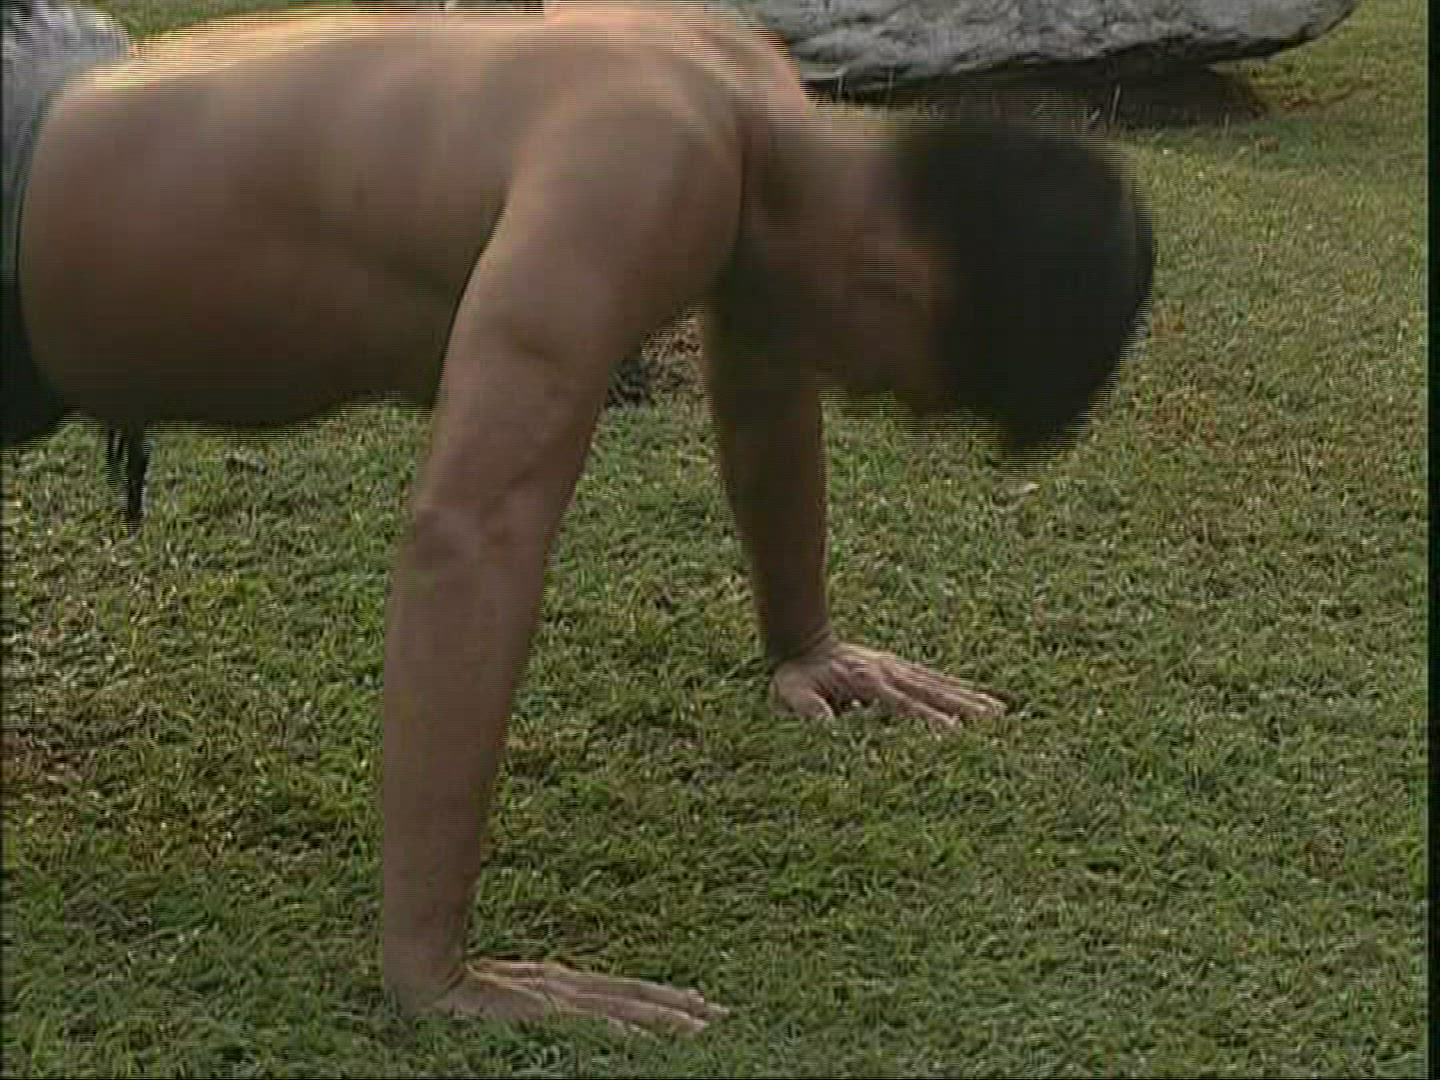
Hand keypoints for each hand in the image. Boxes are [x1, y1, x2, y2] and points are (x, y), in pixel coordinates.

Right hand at [424, 959, 726, 1033]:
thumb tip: (571, 1015)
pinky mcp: (540, 1013)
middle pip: (637, 998)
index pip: (628, 991)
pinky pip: (590, 1025)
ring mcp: (556, 1000)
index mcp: (564, 984)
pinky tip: (646, 1039)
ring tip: (704, 1029)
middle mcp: (569, 989)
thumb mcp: (514, 997)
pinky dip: (621, 1031)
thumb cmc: (461, 991)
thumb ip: (544, 1004)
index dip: (666, 998)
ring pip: (625, 1010)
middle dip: (682, 1009)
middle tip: (724, 1016)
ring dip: (666, 1021)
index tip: (703, 1004)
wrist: (427, 977)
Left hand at [770, 640, 1006, 733]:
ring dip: (970, 699)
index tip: (955, 734)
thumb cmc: (795, 677)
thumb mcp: (792, 696)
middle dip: (965, 709)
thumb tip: (829, 727)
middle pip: (932, 693)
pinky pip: (935, 680)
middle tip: (998, 725)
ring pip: (940, 686)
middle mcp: (888, 674)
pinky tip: (981, 698)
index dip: (928, 719)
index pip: (903, 705)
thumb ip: (810, 712)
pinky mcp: (899, 669)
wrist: (800, 642)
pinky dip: (960, 688)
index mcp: (866, 683)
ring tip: (1002, 713)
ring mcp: (896, 669)